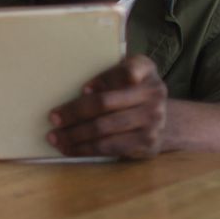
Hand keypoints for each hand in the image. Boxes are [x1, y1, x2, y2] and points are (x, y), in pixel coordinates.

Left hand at [46, 55, 166, 158]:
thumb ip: (109, 74)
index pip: (125, 71)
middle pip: (105, 103)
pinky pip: (110, 147)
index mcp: (145, 69)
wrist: (166, 120)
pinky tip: (70, 148)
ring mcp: (153, 120)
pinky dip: (86, 149)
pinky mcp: (147, 143)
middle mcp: (154, 93)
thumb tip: (85, 91)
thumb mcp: (125, 73)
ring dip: (75, 135)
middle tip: (53, 118)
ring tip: (55, 138)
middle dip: (75, 112)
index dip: (103, 80)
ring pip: (104, 129)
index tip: (83, 89)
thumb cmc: (132, 91)